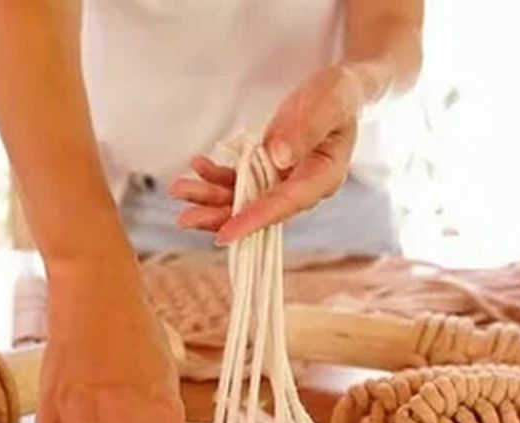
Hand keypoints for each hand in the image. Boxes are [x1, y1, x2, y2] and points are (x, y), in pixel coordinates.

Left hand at [170, 63, 364, 244]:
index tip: (225, 234)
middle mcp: (302, 187)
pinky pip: (240, 180)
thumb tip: (278, 157)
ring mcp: (284, 180)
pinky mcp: (270, 169)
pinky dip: (217, 176)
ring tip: (179, 189)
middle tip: (185, 219)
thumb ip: (306, 129)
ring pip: (244, 198)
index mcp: (323, 177)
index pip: (285, 204)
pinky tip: (198, 165)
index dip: (254, 220)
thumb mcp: (328, 102)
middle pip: (258, 210)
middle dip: (220, 215)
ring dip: (211, 197)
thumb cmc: (338, 94)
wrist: (340, 90)